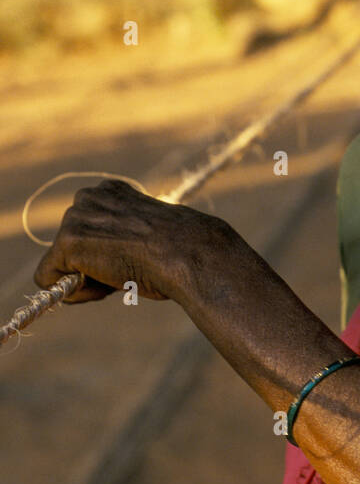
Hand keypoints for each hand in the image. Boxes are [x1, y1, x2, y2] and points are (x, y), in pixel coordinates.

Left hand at [32, 179, 211, 303]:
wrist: (187, 252)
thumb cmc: (178, 250)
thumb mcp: (146, 234)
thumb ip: (120, 239)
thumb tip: (108, 259)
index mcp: (110, 191)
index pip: (88, 229)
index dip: (105, 253)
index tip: (129, 259)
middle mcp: (88, 197)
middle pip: (70, 244)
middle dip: (92, 265)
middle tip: (125, 271)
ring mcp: (76, 218)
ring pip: (60, 263)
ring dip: (86, 278)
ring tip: (121, 275)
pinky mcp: (68, 242)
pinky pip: (49, 278)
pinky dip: (74, 292)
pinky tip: (106, 286)